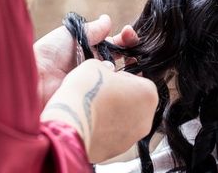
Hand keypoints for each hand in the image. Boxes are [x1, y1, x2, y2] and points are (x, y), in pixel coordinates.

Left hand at [34, 14, 139, 105]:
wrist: (34, 82)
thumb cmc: (48, 55)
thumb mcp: (71, 35)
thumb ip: (92, 30)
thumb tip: (108, 20)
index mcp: (89, 53)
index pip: (115, 45)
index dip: (125, 39)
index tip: (128, 33)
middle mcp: (95, 70)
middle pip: (122, 62)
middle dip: (133, 54)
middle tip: (135, 52)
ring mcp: (96, 87)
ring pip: (121, 79)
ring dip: (130, 71)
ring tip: (133, 65)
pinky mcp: (97, 103)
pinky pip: (115, 97)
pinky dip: (123, 89)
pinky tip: (126, 83)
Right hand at [41, 59, 157, 163]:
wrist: (69, 121)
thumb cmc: (86, 90)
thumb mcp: (96, 66)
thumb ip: (106, 68)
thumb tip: (107, 70)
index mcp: (148, 94)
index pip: (138, 82)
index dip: (122, 79)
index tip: (109, 80)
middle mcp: (146, 118)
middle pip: (134, 104)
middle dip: (120, 99)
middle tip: (101, 94)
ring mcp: (132, 137)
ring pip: (124, 122)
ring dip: (113, 115)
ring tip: (93, 109)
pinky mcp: (116, 151)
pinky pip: (113, 137)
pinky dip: (105, 131)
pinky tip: (90, 123)